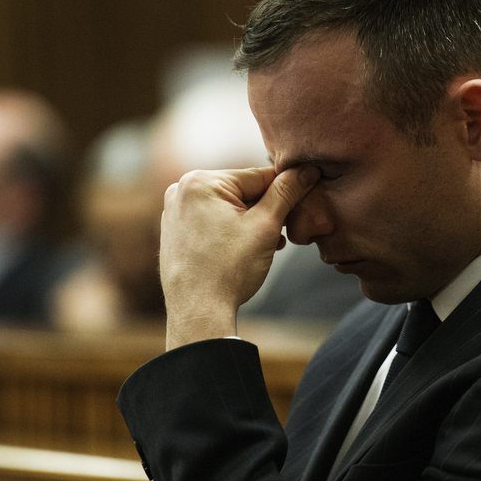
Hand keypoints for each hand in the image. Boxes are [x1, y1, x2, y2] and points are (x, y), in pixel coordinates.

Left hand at [159, 166, 318, 350]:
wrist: (199, 311)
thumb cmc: (229, 270)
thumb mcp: (265, 226)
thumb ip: (286, 193)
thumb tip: (306, 170)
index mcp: (201, 181)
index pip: (258, 176)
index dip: (285, 192)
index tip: (304, 203)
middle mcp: (181, 189)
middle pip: (242, 190)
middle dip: (265, 211)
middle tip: (280, 235)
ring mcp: (175, 210)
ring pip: (229, 206)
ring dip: (251, 222)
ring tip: (265, 246)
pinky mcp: (175, 230)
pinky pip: (212, 220)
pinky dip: (231, 231)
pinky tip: (245, 251)